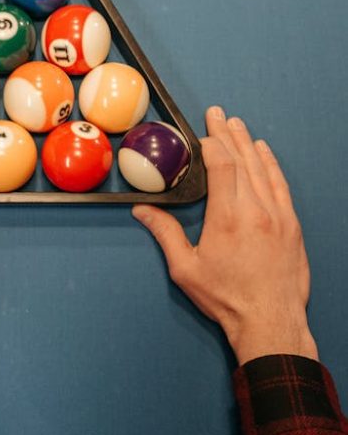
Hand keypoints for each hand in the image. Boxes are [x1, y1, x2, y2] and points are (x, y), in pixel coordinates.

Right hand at [132, 106, 317, 365]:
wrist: (271, 322)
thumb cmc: (227, 298)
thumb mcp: (186, 269)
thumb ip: (165, 233)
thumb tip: (143, 211)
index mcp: (228, 217)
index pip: (222, 165)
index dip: (211, 144)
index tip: (201, 132)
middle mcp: (256, 210)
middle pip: (242, 159)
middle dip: (228, 133)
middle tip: (217, 113)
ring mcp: (278, 216)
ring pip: (263, 168)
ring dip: (248, 143)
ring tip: (237, 124)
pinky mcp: (291, 225)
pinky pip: (280, 185)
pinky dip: (271, 164)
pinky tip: (264, 152)